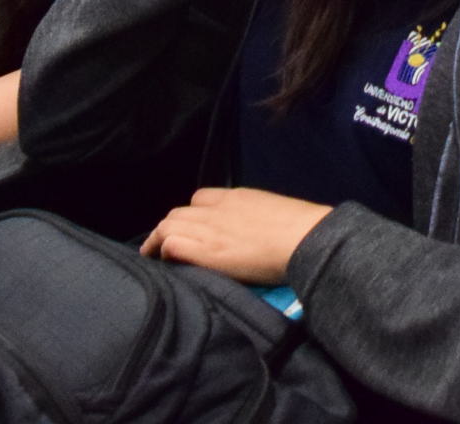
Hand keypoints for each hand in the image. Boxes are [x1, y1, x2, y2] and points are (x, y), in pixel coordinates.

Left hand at [141, 188, 332, 285]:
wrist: (305, 238)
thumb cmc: (301, 229)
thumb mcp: (274, 211)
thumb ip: (256, 217)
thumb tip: (257, 231)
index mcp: (236, 197)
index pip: (200, 198)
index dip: (191, 214)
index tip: (190, 228)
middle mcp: (218, 209)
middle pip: (178, 213)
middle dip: (168, 228)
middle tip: (164, 246)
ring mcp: (210, 229)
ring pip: (168, 225)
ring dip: (158, 239)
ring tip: (154, 256)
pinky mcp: (207, 252)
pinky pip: (172, 243)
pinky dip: (164, 250)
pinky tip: (167, 262)